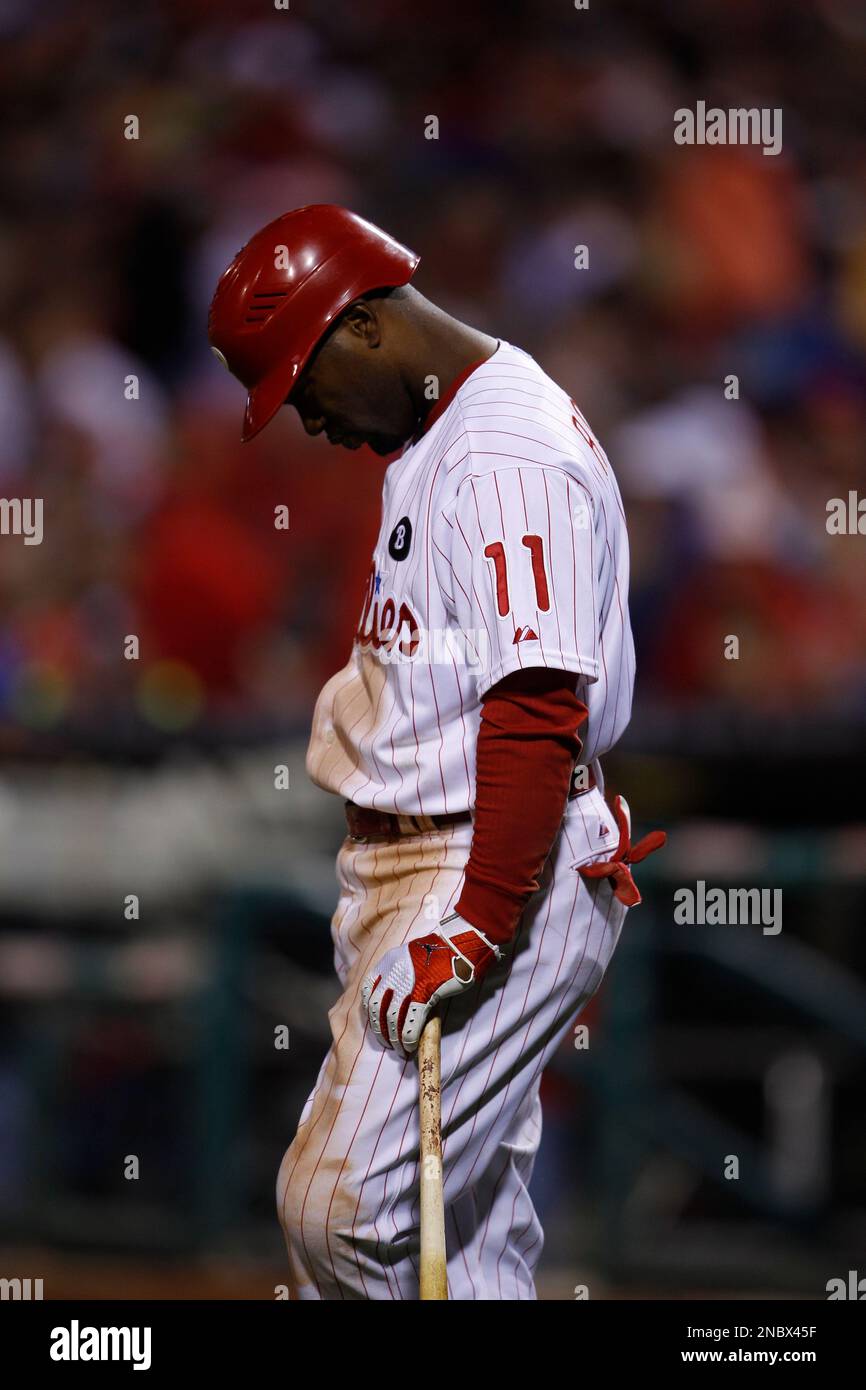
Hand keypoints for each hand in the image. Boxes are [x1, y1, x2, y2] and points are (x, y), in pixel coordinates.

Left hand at [360, 912, 501, 1056]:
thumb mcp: (411, 957)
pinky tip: (410, 1047)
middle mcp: (393, 972)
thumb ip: (400, 974)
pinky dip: (408, 1038)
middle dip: (380, 1030)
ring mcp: (408, 984)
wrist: (460, 944)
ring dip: (393, 1039)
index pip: (367, 992)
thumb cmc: (440, 952)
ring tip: (399, 1050)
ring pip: (392, 1018)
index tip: (376, 1024)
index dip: (369, 1012)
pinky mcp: (425, 994)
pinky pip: (411, 1022)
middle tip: (387, 1043)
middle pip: (377, 1008)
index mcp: (388, 962)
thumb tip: (398, 998)